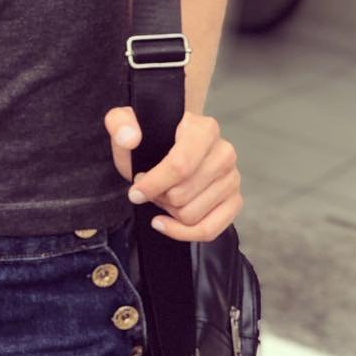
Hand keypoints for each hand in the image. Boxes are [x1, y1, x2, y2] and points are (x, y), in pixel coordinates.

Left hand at [103, 105, 242, 241]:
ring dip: (167, 211)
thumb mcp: (127, 122)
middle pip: (183, 195)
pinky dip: (182, 233)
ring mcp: (232, 178)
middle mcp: (224, 153)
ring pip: (192, 215)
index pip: (180, 166)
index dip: (154, 184)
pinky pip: (209, 230)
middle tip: (148, 188)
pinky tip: (164, 223)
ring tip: (159, 195)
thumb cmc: (150, 135)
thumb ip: (120, 123)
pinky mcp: (234, 201)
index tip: (135, 192)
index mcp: (204, 129)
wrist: (169, 143)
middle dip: (158, 197)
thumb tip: (130, 138)